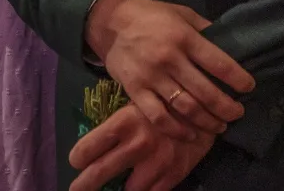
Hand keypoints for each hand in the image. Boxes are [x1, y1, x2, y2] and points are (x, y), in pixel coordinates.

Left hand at [68, 104, 214, 190]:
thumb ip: (119, 124)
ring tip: (113, 187)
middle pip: (99, 173)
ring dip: (119, 190)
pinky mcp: (173, 175)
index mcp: (124, 122)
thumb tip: (98, 143)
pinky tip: (138, 187)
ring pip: (127, 190)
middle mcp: (137, 145)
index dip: (78, 157)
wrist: (207, 107)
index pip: (89, 147)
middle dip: (84, 185)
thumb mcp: (138, 102)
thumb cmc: (166, 101)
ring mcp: (156, 163)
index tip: (75, 162)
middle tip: (75, 189)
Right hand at [85, 0, 251, 140]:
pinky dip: (177, 130)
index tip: (249, 88)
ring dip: (207, 121)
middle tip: (238, 113)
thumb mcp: (182, 13)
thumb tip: (231, 45)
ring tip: (220, 126)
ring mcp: (151, 76)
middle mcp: (169, 58)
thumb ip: (204, 29)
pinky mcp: (135, 90)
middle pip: (205, 92)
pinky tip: (190, 134)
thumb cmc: (152, 16)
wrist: (111, 22)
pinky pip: (158, 116)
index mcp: (184, 37)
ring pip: (186, 107)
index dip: (238, 79)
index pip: (219, 63)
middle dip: (227, 107)